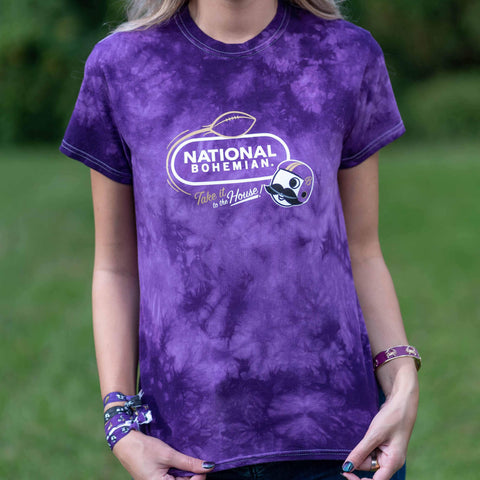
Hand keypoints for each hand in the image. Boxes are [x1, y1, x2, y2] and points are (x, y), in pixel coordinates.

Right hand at [112, 430, 215, 479]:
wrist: (125, 443)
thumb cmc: (144, 449)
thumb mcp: (169, 455)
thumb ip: (188, 463)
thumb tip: (208, 467)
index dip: (199, 477)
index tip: (205, 466)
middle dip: (193, 476)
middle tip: (198, 463)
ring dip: (185, 474)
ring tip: (187, 462)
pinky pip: (171, 479)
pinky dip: (178, 472)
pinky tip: (180, 464)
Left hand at [342, 362, 418, 479]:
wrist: (401, 402)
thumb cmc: (392, 417)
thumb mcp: (374, 435)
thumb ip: (361, 452)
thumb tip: (347, 467)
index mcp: (393, 463)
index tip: (345, 473)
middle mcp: (391, 462)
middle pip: (369, 470)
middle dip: (359, 461)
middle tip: (352, 451)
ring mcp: (387, 455)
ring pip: (368, 460)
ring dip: (361, 452)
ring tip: (368, 435)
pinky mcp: (383, 447)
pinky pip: (370, 452)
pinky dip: (364, 447)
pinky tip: (367, 436)